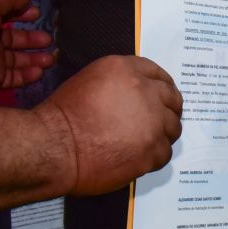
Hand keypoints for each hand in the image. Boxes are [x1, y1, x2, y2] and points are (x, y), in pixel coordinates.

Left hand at [0, 0, 52, 88]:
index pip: (5, 15)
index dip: (22, 12)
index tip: (38, 14)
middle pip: (14, 39)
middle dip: (33, 39)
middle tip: (49, 40)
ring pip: (17, 60)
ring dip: (35, 59)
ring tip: (50, 59)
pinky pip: (12, 78)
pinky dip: (27, 76)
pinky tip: (39, 72)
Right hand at [34, 55, 182, 195]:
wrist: (54, 147)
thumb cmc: (64, 116)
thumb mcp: (92, 79)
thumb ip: (121, 83)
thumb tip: (135, 94)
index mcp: (128, 70)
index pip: (158, 74)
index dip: (163, 86)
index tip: (163, 96)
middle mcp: (146, 91)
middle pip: (172, 99)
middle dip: (168, 109)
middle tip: (159, 121)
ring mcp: (152, 122)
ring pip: (173, 127)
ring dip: (163, 133)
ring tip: (147, 141)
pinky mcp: (151, 150)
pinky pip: (165, 152)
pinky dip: (155, 156)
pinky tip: (142, 158)